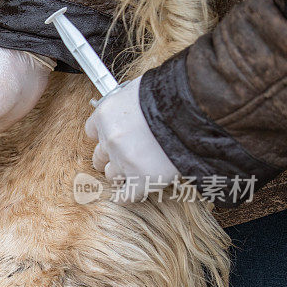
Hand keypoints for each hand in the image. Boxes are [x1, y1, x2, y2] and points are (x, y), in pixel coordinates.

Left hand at [84, 76, 179, 202]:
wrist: (195, 107)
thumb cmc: (172, 94)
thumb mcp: (139, 90)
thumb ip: (128, 106)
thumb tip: (130, 112)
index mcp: (106, 114)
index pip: (92, 131)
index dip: (104, 136)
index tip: (111, 139)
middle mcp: (110, 138)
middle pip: (99, 156)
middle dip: (110, 158)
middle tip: (124, 158)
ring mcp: (124, 160)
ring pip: (112, 175)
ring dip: (122, 175)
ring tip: (137, 171)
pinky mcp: (141, 178)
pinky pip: (127, 195)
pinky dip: (127, 196)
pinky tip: (128, 196)